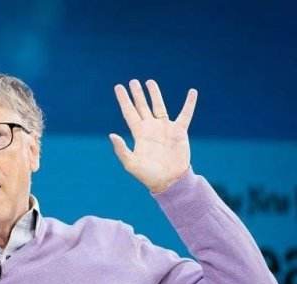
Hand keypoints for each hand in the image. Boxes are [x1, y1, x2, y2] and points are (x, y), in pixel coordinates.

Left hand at [109, 79, 197, 193]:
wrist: (169, 181)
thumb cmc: (148, 175)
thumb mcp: (131, 163)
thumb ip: (121, 149)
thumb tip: (111, 134)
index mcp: (139, 134)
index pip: (129, 112)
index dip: (123, 100)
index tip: (118, 87)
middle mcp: (151, 128)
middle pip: (142, 106)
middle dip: (137, 94)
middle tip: (132, 81)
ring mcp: (165, 128)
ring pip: (159, 106)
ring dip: (155, 94)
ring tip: (150, 82)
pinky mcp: (179, 131)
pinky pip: (185, 114)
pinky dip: (189, 104)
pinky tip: (192, 92)